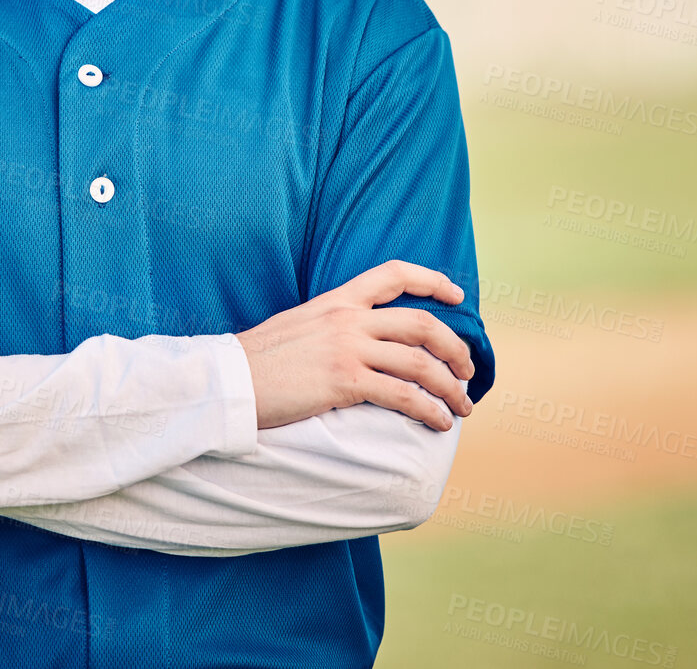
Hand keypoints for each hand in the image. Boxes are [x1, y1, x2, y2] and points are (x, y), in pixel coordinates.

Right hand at [234, 259, 475, 431]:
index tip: (457, 294)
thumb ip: (332, 324)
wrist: (230, 380)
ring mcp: (348, 349)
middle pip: (422, 324)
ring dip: (451, 388)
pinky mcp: (345, 382)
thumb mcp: (300, 324)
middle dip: (456, 349)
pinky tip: (439, 423)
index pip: (393, 274)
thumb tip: (359, 342)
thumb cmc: (260, 360)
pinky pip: (404, 395)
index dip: (432, 280)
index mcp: (337, 300)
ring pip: (421, 363)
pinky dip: (430, 410)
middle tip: (467, 371)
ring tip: (462, 407)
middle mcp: (348, 319)